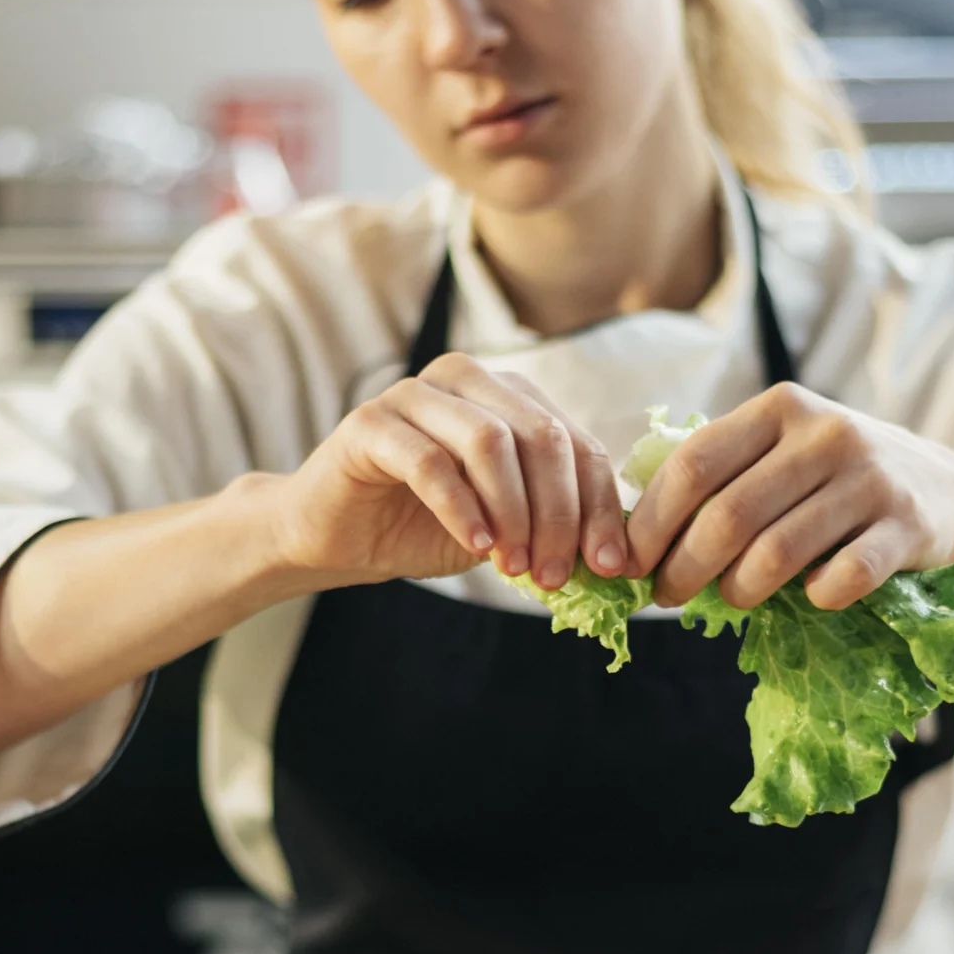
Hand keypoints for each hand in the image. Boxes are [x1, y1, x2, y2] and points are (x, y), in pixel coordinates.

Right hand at [274, 353, 631, 590]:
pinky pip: (430, 462)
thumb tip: (616, 555)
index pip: (576, 444)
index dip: (599, 506)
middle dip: (559, 514)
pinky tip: (475, 546)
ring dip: (513, 513)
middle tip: (555, 573)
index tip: (609, 564)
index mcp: (507, 396)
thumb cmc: (424, 527)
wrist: (337, 537)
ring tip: (514, 566)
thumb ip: (551, 524)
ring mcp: (415, 393)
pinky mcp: (371, 423)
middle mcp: (466, 380)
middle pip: (540, 437)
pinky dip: (462, 509)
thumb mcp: (504, 527)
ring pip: (490, 442)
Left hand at [624, 381, 953, 609]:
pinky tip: (809, 598)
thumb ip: (721, 476)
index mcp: (780, 409)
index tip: (628, 564)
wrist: (949, 494)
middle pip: (728, 516)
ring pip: (776, 554)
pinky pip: (841, 578)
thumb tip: (630, 537)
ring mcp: (870, 478)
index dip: (650, 522)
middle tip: (667, 597)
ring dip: (738, 591)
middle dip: (683, 568)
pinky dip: (815, 598)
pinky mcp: (908, 525)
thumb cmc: (837, 482)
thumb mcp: (784, 453)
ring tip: (730, 600)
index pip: (693, 465)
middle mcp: (826, 434)